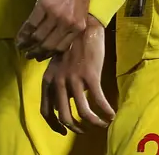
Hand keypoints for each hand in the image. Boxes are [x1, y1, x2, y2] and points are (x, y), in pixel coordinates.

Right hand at [17, 0, 93, 59]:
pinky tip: (18, 38)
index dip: (49, 54)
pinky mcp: (44, 5)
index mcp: (79, 26)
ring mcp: (56, 15)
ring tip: (21, 48)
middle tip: (27, 56)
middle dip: (36, 53)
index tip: (40, 57)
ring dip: (28, 44)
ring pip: (39, 36)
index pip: (62, 48)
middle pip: (49, 45)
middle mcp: (68, 23)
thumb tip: (61, 35)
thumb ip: (73, 23)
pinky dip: (23, 34)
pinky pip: (31, 25)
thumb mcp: (81, 8)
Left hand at [40, 15, 114, 134]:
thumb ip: (59, 83)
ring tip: (102, 124)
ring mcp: (74, 80)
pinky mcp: (90, 76)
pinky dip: (105, 111)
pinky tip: (112, 114)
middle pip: (64, 116)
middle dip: (75, 128)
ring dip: (93, 122)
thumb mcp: (58, 65)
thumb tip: (68, 101)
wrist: (85, 27)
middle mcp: (59, 82)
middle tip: (84, 130)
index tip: (64, 131)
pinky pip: (98, 100)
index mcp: (48, 80)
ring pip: (83, 112)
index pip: (46, 111)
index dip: (55, 125)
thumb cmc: (73, 45)